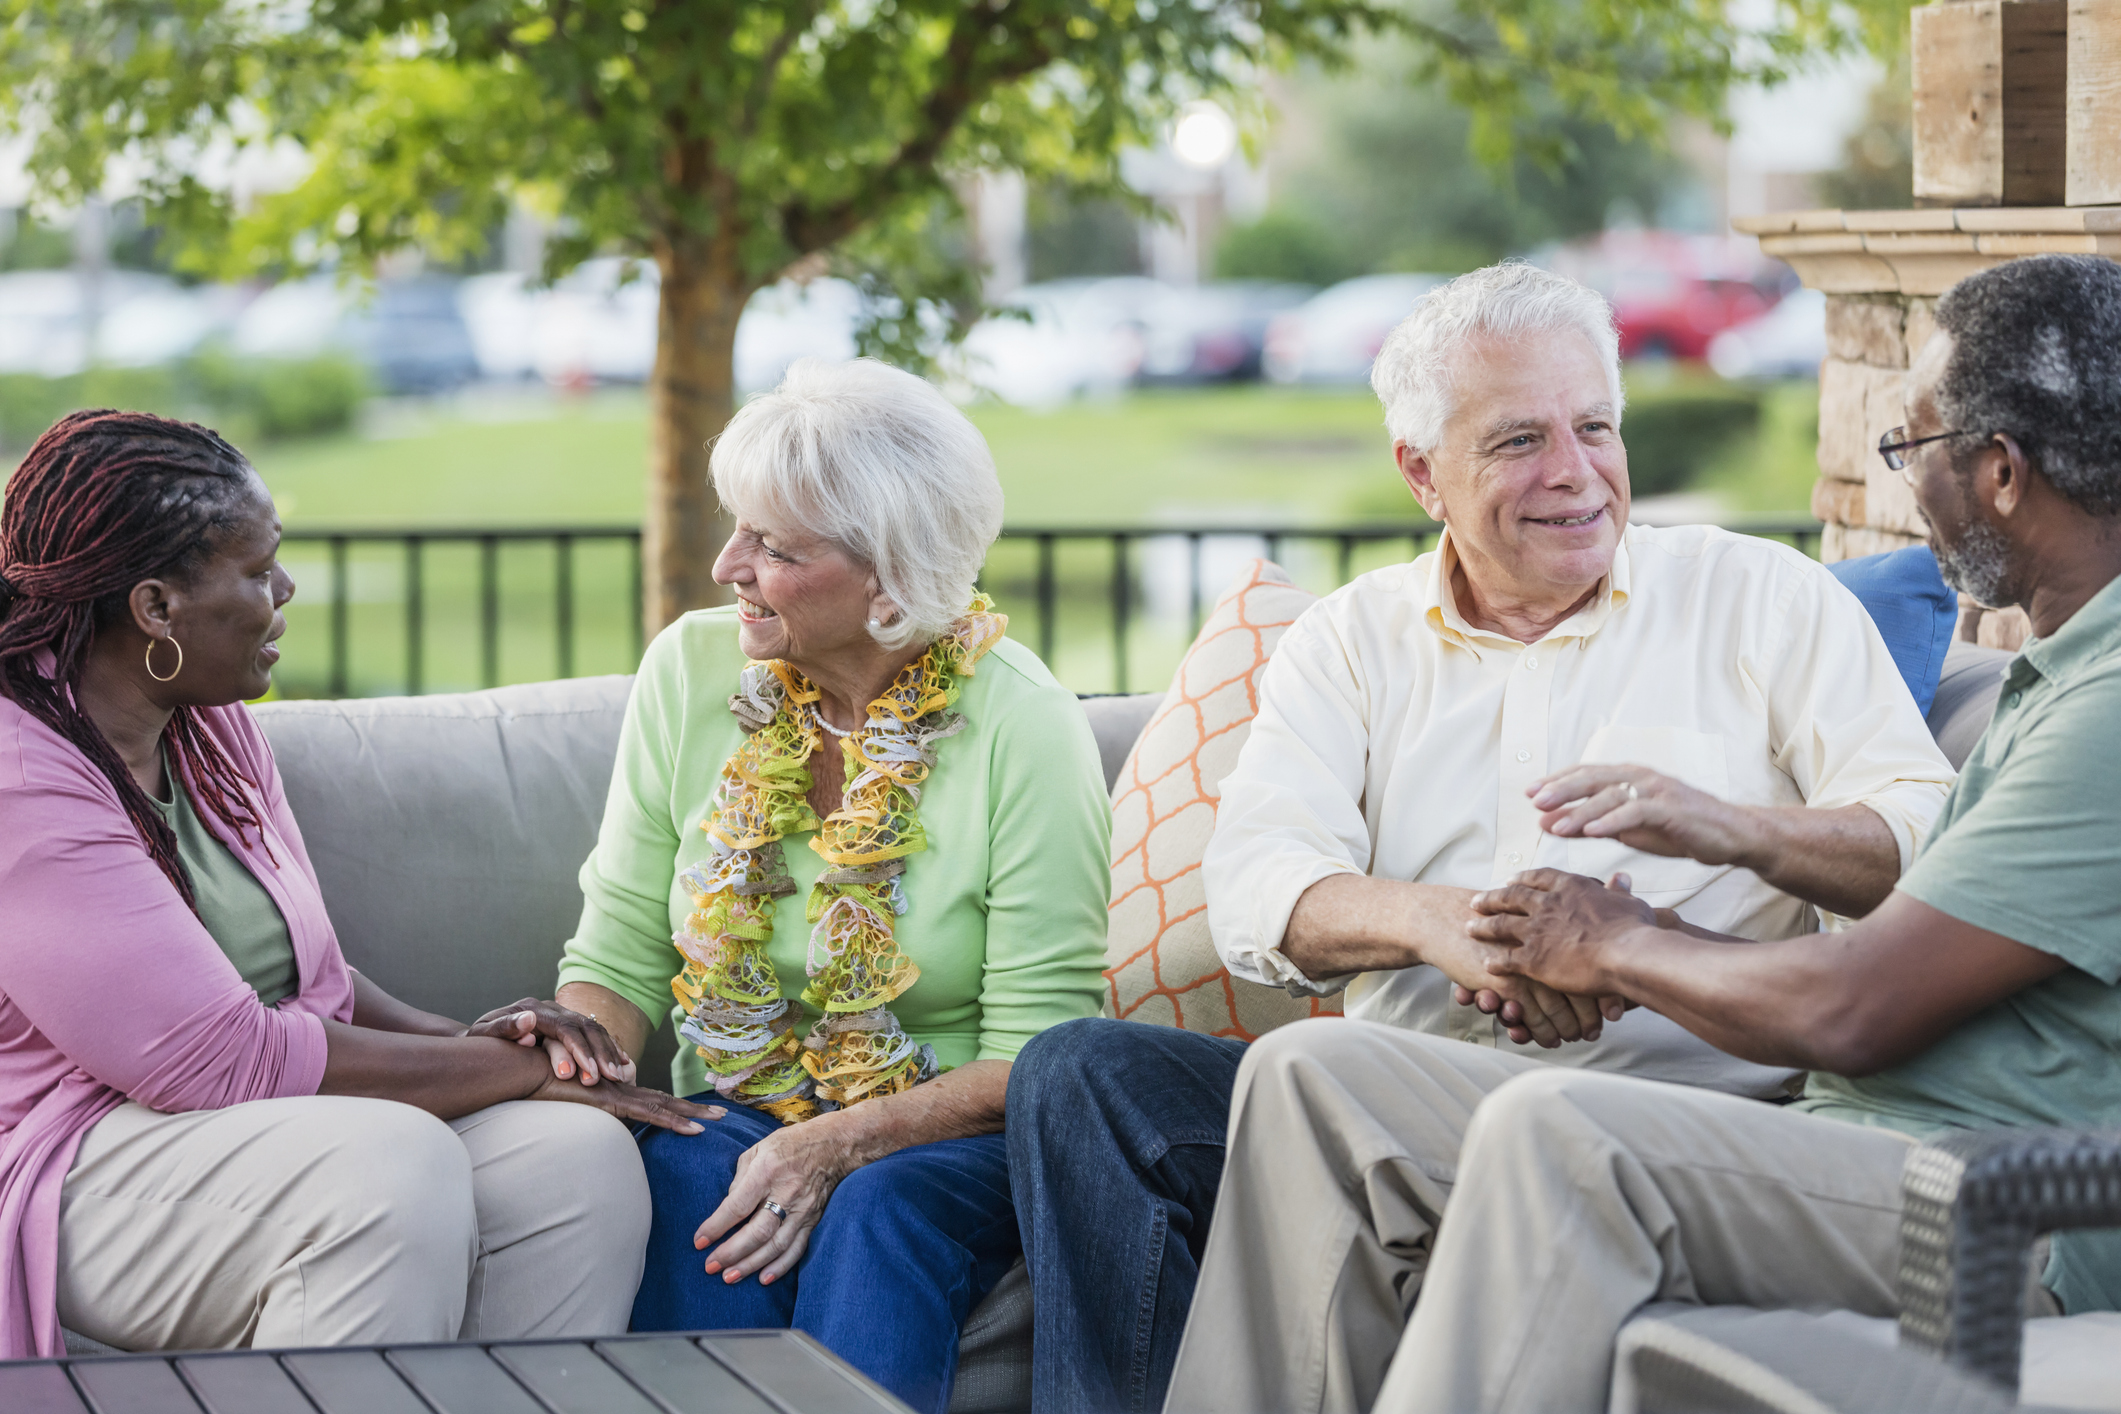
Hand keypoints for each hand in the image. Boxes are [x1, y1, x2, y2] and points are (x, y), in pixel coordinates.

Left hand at [467, 997, 635, 1085]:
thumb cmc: (479, 1042)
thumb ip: (505, 1027)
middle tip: (611, 1078)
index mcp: (533, 1009)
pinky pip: (596, 1033)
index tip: (590, 1074)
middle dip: (600, 1053)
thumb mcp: (482, 1034)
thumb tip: (528, 1021)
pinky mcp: (569, 1025)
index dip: (579, 1050)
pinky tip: (623, 1064)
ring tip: (620, 1075)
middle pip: (585, 1027)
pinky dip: (611, 1048)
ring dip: (609, 1052)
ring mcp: (562, 1014)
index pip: (564, 1027)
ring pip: (594, 1029)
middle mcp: (551, 1009)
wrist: (481, 1037)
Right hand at [528, 1069, 722, 1133]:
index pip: (648, 1100)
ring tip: (717, 1120)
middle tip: (721, 1114)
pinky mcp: (612, 1101)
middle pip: (663, 1101)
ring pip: (663, 1106)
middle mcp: (619, 1090)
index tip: (694, 1113)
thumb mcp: (561, 1098)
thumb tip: (578, 1118)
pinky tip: (693, 1130)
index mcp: (610, 1092)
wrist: (524, 1067)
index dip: (672, 1107)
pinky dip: (674, 1122)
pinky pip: (650, 1114)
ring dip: (692, 1114)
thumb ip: (575, 1104)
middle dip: (693, 1109)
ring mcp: (617, 1094)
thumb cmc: (537, 1081)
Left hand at [695, 1118, 856, 1286]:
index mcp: (767, 1171)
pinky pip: (797, 1248)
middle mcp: (786, 1192)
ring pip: (776, 1245)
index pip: (738, 1206)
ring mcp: (803, 1209)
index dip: (716, 1226)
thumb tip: (727, 1210)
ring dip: (751, 1265)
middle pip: (757, 1231)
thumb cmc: (789, 1145)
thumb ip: (739, 1180)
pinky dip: (781, 1266)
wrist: (833, 1145)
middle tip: (710, 1266)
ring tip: (730, 1277)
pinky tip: (764, 1278)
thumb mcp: (757, 1150)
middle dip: (731, 1252)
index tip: (699, 1241)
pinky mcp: (814, 1220)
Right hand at [1421, 927, 1610, 1047]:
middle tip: (1593, 1032)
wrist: (1448, 920)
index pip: (1594, 965)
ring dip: (1567, 1029)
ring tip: (1571, 1038)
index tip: (1614, 1013)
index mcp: (1558, 927)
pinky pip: (1533, 1017)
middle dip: (1591, 1017)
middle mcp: (1547, 948)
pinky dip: (1543, 1032)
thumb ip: (1556, 918)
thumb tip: (1586, 914)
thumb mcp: (1525, 911)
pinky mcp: (1508, 984)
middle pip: (1583, 991)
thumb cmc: (1491, 916)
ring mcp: (1529, 967)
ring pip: (1559, 1009)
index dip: (1606, 994)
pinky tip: (1549, 1039)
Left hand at [1467, 868, 1658, 995]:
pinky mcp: (1533, 958)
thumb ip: (1618, 892)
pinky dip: (1496, 962)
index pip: (1539, 878)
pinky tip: (1487, 965)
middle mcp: (1547, 904)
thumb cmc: (1636, 930)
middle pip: (1511, 897)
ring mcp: (1537, 930)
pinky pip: (1507, 959)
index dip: (1523, 879)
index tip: (1511, 880)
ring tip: (1469, 927)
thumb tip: (1621, 878)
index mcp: (1570, 887)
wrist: (1628, 954)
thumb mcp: (1629, 902)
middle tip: (1476, 900)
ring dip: (1483, 926)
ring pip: (1500, 925)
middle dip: (1492, 898)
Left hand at [1531, 765, 1754, 867]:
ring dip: (1581, 811)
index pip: (1585, 774)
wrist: (1729, 834)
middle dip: (1561, 789)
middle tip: (1534, 801)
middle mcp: (1640, 777)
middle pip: (1592, 778)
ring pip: (1611, 795)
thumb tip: (1547, 823)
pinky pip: (1637, 812)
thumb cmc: (1677, 829)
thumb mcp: (1626, 829)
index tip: (1529, 794)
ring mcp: (1656, 790)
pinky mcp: (1672, 807)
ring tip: (1556, 825)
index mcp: (1628, 778)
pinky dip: (1613, 821)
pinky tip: (1592, 832)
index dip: (1556, 781)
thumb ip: (1589, 824)